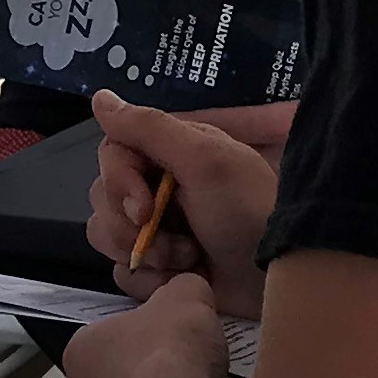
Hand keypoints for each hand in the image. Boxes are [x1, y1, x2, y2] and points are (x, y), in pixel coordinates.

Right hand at [85, 89, 281, 316]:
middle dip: (131, 227)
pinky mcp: (159, 267)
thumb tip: (99, 97)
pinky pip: (123, 273)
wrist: (278, 277)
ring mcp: (157, 229)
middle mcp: (158, 186)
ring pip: (106, 236)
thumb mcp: (204, 160)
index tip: (143, 208)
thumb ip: (150, 128)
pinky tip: (184, 278)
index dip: (119, 183)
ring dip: (145, 254)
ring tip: (188, 260)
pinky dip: (151, 280)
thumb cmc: (247, 212)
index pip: (111, 154)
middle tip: (175, 240)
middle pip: (103, 197)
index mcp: (170, 152)